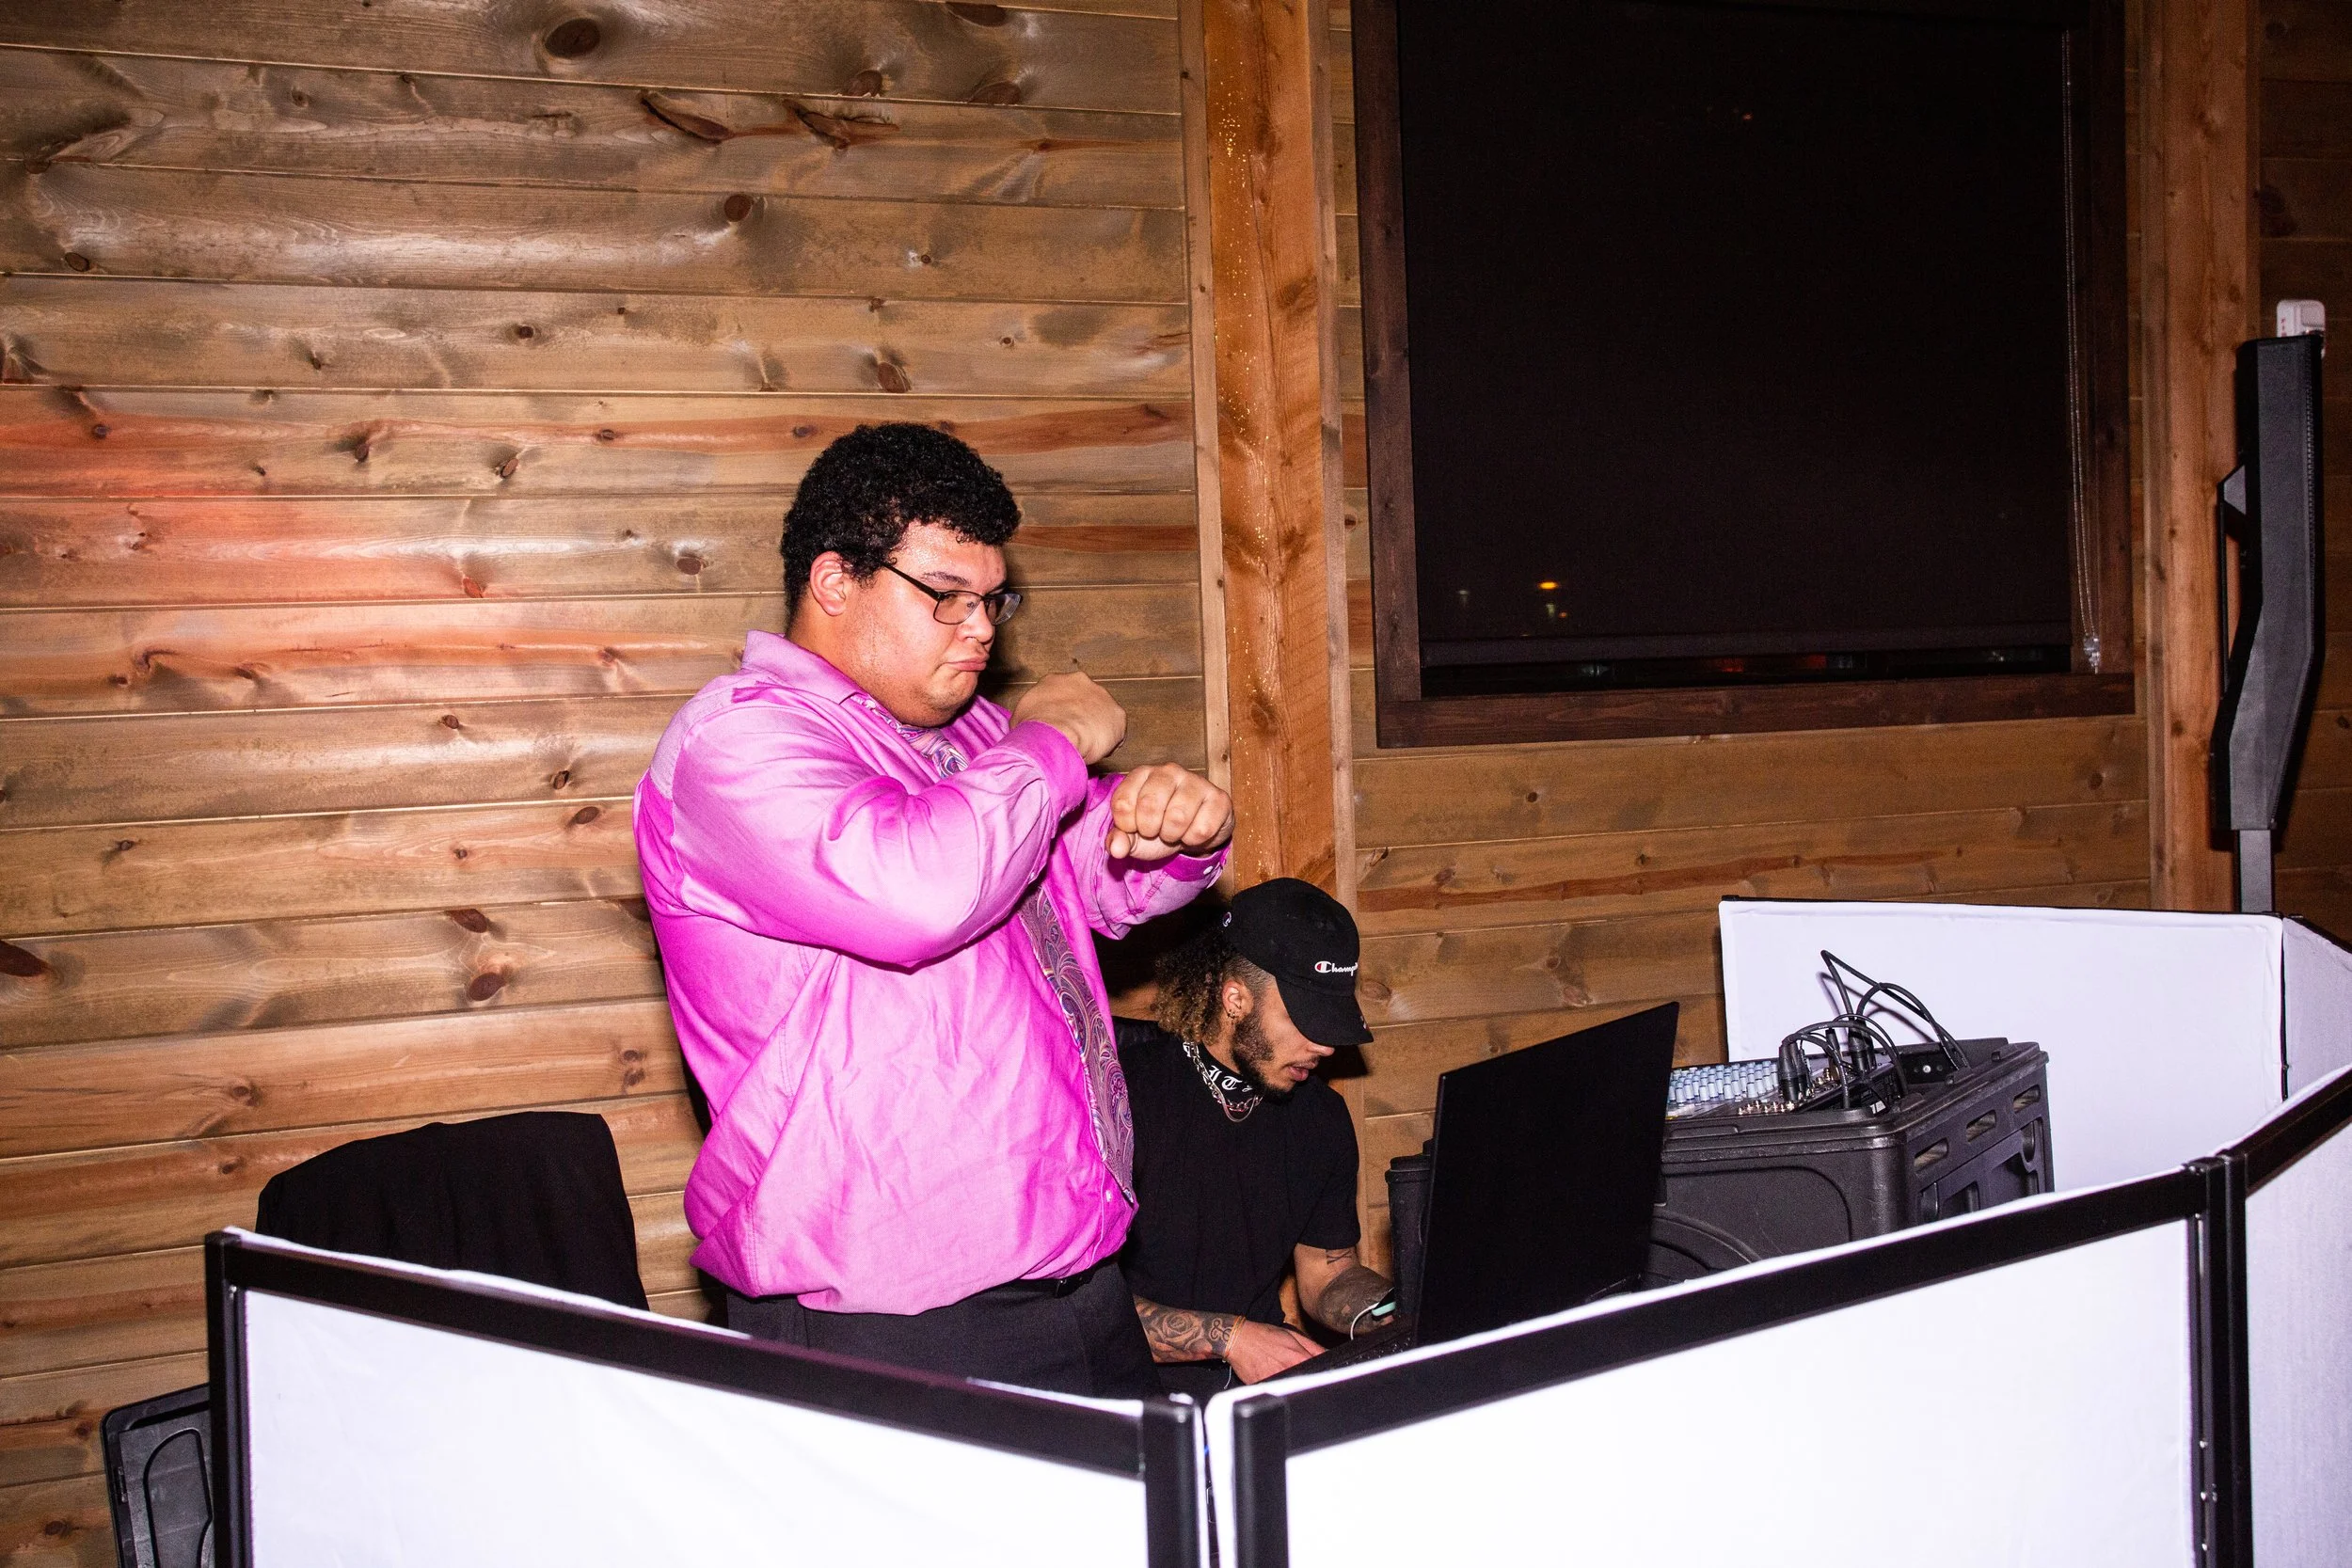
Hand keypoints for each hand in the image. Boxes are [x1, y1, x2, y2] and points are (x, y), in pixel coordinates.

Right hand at [1011, 672, 1126, 765]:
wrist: (1057, 735)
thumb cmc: (1035, 728)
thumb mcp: (1018, 720)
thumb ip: (1026, 718)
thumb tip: (1025, 730)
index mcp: (1054, 681)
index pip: (1059, 695)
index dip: (1059, 712)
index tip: (1057, 726)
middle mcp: (1080, 681)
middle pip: (1082, 700)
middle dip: (1078, 716)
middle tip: (1072, 736)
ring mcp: (1101, 696)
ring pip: (1099, 714)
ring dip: (1094, 728)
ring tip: (1084, 746)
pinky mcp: (1117, 714)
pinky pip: (1114, 732)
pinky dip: (1108, 742)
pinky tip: (1096, 752)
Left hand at [1106, 764, 1233, 862]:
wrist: (1192, 833)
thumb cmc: (1158, 827)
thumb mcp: (1133, 835)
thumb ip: (1118, 839)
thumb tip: (1115, 849)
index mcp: (1142, 774)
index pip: (1123, 802)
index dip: (1127, 825)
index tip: (1135, 827)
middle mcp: (1169, 771)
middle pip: (1149, 806)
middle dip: (1150, 830)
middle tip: (1157, 831)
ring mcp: (1196, 781)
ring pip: (1178, 818)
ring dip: (1173, 836)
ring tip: (1175, 831)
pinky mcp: (1219, 798)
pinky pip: (1203, 829)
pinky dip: (1194, 840)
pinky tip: (1193, 832)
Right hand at [1224, 1320, 1323, 1383]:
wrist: (1239, 1340)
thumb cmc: (1265, 1336)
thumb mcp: (1293, 1335)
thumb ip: (1314, 1347)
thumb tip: (1330, 1356)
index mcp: (1298, 1358)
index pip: (1321, 1372)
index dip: (1324, 1375)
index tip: (1323, 1376)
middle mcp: (1288, 1371)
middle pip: (1306, 1383)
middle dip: (1307, 1380)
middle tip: (1298, 1373)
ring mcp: (1275, 1381)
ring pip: (1291, 1389)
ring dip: (1292, 1385)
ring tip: (1283, 1375)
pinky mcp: (1263, 1388)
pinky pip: (1275, 1392)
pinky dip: (1277, 1388)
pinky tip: (1272, 1379)